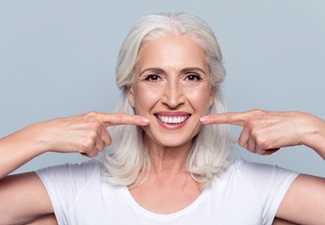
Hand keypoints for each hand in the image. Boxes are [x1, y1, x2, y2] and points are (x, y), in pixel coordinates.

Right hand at [29, 112, 148, 156]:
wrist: (50, 133)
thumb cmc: (67, 129)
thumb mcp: (84, 121)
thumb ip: (98, 125)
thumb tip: (107, 137)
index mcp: (96, 116)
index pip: (119, 118)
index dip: (134, 120)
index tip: (146, 121)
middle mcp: (96, 122)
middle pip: (108, 140)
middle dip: (98, 143)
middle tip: (83, 138)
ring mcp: (93, 132)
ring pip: (101, 148)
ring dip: (91, 148)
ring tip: (78, 141)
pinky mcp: (88, 142)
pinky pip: (93, 153)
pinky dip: (86, 153)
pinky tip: (77, 146)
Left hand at [200, 110, 324, 155]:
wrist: (300, 125)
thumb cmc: (283, 125)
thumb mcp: (265, 120)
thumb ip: (252, 126)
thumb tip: (243, 139)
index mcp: (251, 115)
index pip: (229, 117)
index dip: (214, 120)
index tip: (202, 120)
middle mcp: (250, 120)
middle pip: (241, 142)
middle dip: (254, 145)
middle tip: (267, 138)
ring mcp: (254, 129)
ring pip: (250, 148)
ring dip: (261, 148)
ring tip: (273, 139)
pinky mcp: (260, 138)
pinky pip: (259, 151)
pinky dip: (268, 151)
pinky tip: (276, 143)